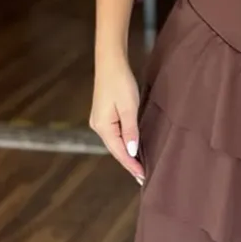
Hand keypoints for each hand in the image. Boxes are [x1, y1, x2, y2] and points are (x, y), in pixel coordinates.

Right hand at [90, 53, 145, 183]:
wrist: (110, 63)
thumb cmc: (120, 82)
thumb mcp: (128, 107)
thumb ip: (130, 131)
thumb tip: (131, 152)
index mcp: (103, 127)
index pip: (119, 152)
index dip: (131, 165)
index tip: (143, 177)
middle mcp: (98, 126)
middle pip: (115, 151)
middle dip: (129, 164)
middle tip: (143, 178)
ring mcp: (99, 121)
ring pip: (114, 144)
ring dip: (126, 155)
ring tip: (138, 168)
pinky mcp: (103, 116)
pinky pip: (114, 136)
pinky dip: (123, 144)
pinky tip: (130, 149)